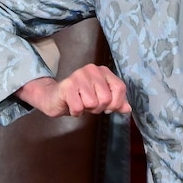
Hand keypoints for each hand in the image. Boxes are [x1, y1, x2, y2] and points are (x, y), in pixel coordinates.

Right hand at [15, 64, 130, 116]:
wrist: (55, 98)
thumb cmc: (80, 98)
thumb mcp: (101, 99)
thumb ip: (116, 103)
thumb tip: (128, 109)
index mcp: (103, 71)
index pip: (120, 88)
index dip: (116, 103)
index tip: (107, 107)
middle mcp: (91, 69)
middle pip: (106, 98)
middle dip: (98, 108)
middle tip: (88, 104)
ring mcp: (78, 76)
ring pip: (93, 104)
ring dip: (86, 109)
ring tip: (80, 103)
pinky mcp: (67, 86)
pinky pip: (79, 108)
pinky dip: (76, 112)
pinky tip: (71, 105)